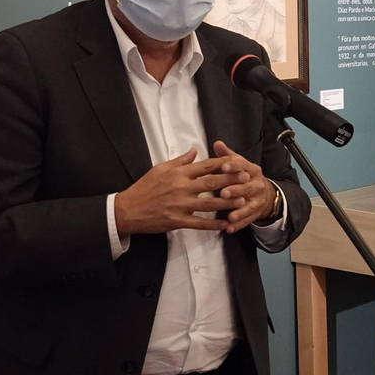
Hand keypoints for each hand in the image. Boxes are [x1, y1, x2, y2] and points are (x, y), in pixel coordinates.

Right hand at [114, 146, 248, 236]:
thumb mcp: (160, 168)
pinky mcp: (178, 221)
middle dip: (230, 181)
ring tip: (242, 201)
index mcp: (178, 174)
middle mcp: (181, 188)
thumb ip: (180, 160)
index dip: (222, 164)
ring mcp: (180, 205)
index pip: (205, 166)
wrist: (128, 209)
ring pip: (209, 204)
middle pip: (211, 183)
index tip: (237, 162)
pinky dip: (213, 224)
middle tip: (246, 179)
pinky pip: (199, 223)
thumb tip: (195, 149)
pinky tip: (225, 224)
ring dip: (227, 202)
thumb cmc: (145, 187)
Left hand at [207, 141, 277, 233]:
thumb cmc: (244, 176)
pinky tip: (230, 228)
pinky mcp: (255, 213)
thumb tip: (217, 143)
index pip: (243, 166)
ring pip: (249, 206)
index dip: (234, 167)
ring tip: (230, 216)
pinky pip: (248, 219)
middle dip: (236, 190)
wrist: (264, 193)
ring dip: (239, 211)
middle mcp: (257, 184)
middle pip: (247, 187)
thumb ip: (227, 155)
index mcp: (252, 170)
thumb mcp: (238, 164)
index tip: (223, 167)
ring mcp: (257, 200)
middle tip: (224, 193)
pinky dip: (239, 224)